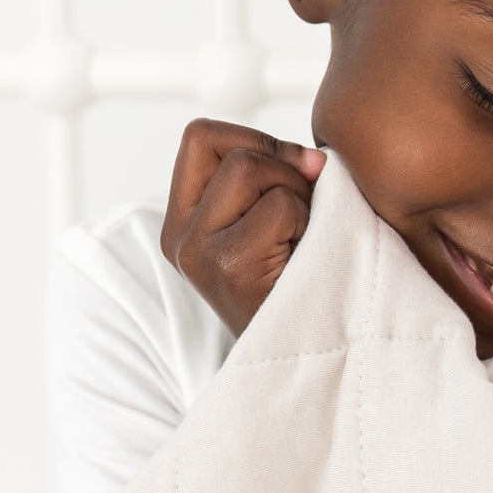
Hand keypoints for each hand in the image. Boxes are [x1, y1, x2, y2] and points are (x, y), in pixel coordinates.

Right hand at [159, 119, 326, 336]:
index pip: (201, 137)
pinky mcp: (228, 266)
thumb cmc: (298, 284)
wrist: (307, 356)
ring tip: (300, 236)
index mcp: (182, 220)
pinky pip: (280, 205)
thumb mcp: (269, 223)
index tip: (293, 172)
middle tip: (303, 209)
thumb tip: (313, 158)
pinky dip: (307, 221)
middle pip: (228, 148)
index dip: (254, 139)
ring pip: (250, 169)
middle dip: (281, 165)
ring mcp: (198, 252)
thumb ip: (269, 177)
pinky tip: (304, 257)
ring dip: (295, 193)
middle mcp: (179, 236)